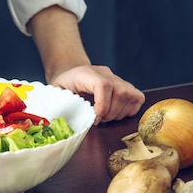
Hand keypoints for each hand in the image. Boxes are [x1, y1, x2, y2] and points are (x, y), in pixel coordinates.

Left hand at [28, 5, 144, 124]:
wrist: (70, 72)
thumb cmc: (63, 85)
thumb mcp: (56, 92)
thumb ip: (61, 103)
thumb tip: (63, 120)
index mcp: (86, 73)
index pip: (103, 85)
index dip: (103, 104)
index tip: (97, 117)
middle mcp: (105, 73)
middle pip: (121, 92)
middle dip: (111, 113)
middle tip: (99, 120)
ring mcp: (117, 78)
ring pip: (131, 95)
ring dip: (120, 113)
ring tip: (106, 117)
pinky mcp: (125, 85)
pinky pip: (137, 97)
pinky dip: (130, 109)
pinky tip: (116, 113)